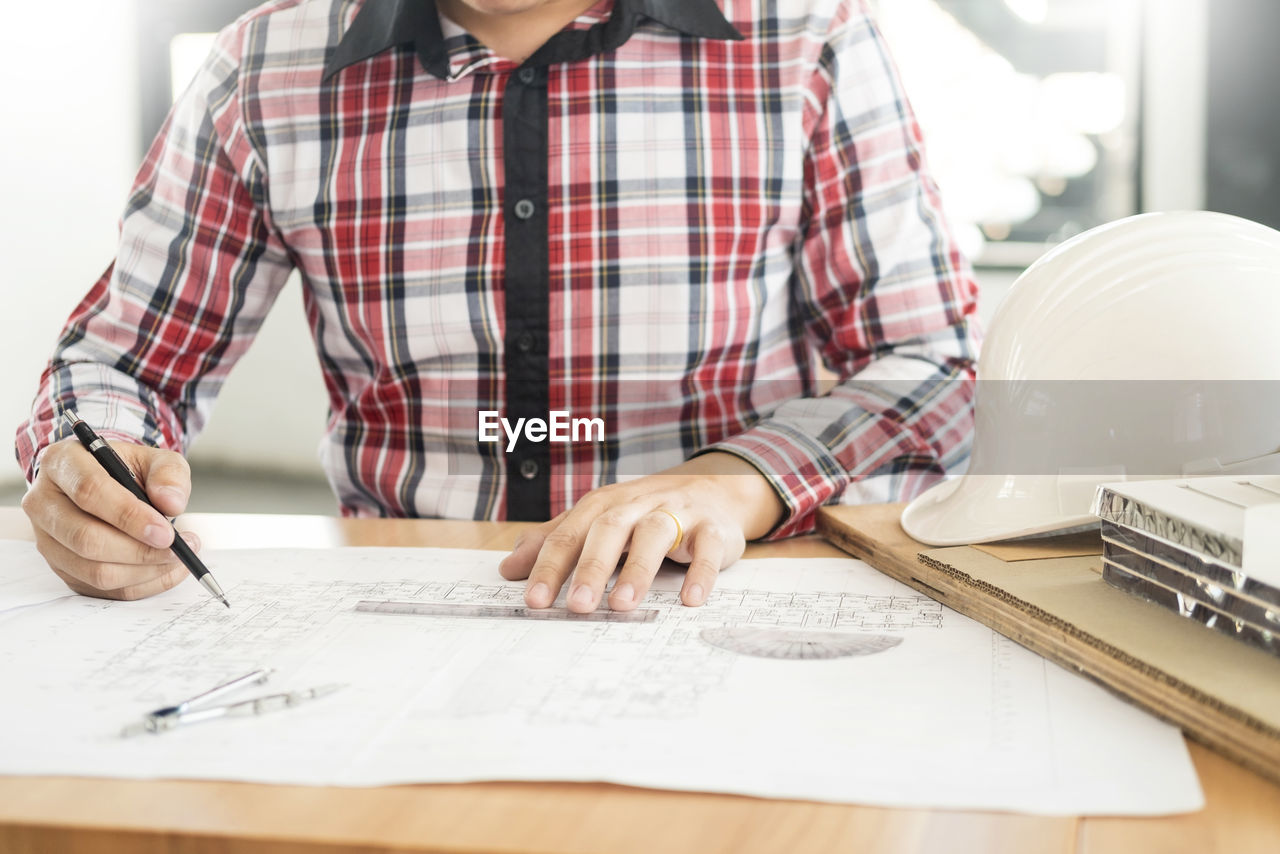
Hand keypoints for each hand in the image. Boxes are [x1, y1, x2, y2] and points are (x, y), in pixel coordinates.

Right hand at [21, 438, 198, 600]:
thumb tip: (172, 503)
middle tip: (177, 550)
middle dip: (139, 551)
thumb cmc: (127, 470)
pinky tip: (164, 570)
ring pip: (93, 570)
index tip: (166, 533)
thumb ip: (169, 475)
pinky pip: (99, 587)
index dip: (130, 516)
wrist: (106, 482)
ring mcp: (47, 538)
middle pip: (86, 539)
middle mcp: (44, 501)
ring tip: (176, 558)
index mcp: (62, 462)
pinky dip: (139, 585)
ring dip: (142, 571)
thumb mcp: (154, 459)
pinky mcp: (59, 566)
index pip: (89, 492)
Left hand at [498, 452, 783, 611]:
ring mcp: (677, 514)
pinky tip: (689, 600)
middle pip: (610, 530)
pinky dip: (700, 573)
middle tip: (576, 605)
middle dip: (592, 567)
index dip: (550, 566)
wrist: (712, 491)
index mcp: (603, 506)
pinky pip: (707, 549)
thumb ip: (555, 543)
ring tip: (622, 605)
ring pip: (656, 535)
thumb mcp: (596, 522)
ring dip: (639, 569)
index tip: (533, 600)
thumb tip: (507, 569)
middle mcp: (637, 505)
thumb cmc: (643, 513)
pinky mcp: (712, 529)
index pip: (570, 535)